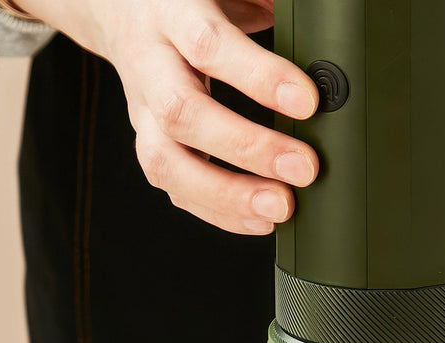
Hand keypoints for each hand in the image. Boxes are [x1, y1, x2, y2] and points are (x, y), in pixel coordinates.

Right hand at [15, 0, 319, 234]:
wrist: (122, 12)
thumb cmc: (189, 1)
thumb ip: (263, 0)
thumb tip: (322, 25)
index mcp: (173, 13)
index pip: (210, 45)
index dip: (257, 76)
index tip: (307, 102)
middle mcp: (150, 66)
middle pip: (181, 114)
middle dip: (246, 147)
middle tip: (303, 169)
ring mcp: (143, 113)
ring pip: (166, 163)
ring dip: (225, 195)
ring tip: (278, 208)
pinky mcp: (149, 146)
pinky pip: (175, 188)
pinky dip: (218, 211)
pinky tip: (257, 220)